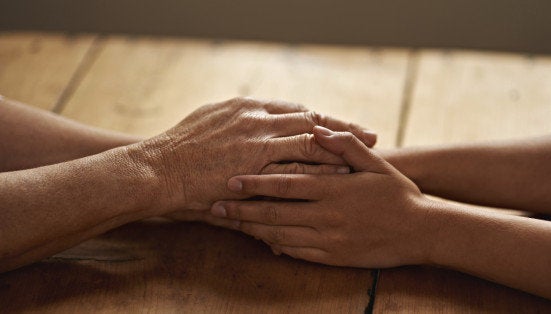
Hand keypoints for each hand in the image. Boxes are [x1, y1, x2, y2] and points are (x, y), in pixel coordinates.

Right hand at [133, 97, 376, 213]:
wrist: (156, 169)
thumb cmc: (179, 147)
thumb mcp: (210, 119)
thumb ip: (239, 119)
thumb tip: (258, 119)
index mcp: (248, 107)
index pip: (296, 109)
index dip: (323, 118)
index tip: (343, 124)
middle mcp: (257, 119)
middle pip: (311, 120)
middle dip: (343, 128)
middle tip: (371, 135)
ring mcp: (256, 143)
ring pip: (309, 141)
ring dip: (340, 148)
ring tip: (366, 155)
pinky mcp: (253, 168)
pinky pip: (296, 169)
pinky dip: (321, 171)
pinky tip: (340, 176)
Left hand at [207, 126, 436, 267]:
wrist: (422, 231)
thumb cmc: (399, 194)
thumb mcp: (376, 164)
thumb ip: (346, 146)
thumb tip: (320, 129)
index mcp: (334, 189)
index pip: (285, 184)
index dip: (255, 182)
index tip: (230, 179)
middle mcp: (326, 216)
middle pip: (274, 213)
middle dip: (241, 209)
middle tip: (214, 206)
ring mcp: (328, 239)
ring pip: (280, 235)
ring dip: (251, 229)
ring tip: (228, 224)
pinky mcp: (333, 257)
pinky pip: (297, 253)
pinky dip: (276, 247)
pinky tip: (261, 241)